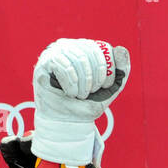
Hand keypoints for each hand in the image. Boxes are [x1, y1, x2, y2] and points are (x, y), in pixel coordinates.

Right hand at [31, 38, 129, 165]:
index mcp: (87, 49)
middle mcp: (71, 45)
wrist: (67, 122)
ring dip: (83, 84)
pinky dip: (71, 84)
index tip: (105, 86)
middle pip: (91, 52)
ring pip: (79, 59)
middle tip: (90, 93)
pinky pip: (64, 66)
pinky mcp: (45, 62)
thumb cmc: (86, 104)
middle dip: (95, 79)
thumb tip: (121, 49)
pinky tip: (70, 93)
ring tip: (79, 95)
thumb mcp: (109, 89)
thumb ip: (121, 70)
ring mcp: (56, 51)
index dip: (108, 70)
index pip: (104, 48)